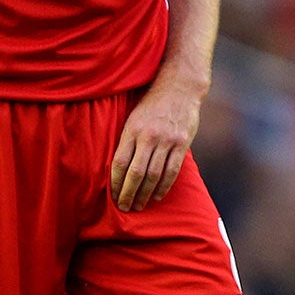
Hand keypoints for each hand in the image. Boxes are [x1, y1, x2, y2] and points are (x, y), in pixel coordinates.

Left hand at [112, 81, 202, 210]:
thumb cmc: (152, 103)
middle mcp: (149, 136)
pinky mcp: (182, 143)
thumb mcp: (133, 117)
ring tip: (139, 205)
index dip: (115, 183)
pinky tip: (158, 196)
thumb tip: (117, 166)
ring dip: (145, 194)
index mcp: (132, 130)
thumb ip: (127, 139)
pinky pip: (172, 170)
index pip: (119, 162)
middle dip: (128, 194)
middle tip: (124, 208)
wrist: (179, 86)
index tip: (113, 196)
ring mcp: (167, 140)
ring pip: (154, 175)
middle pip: (136, 173)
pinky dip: (164, 186)